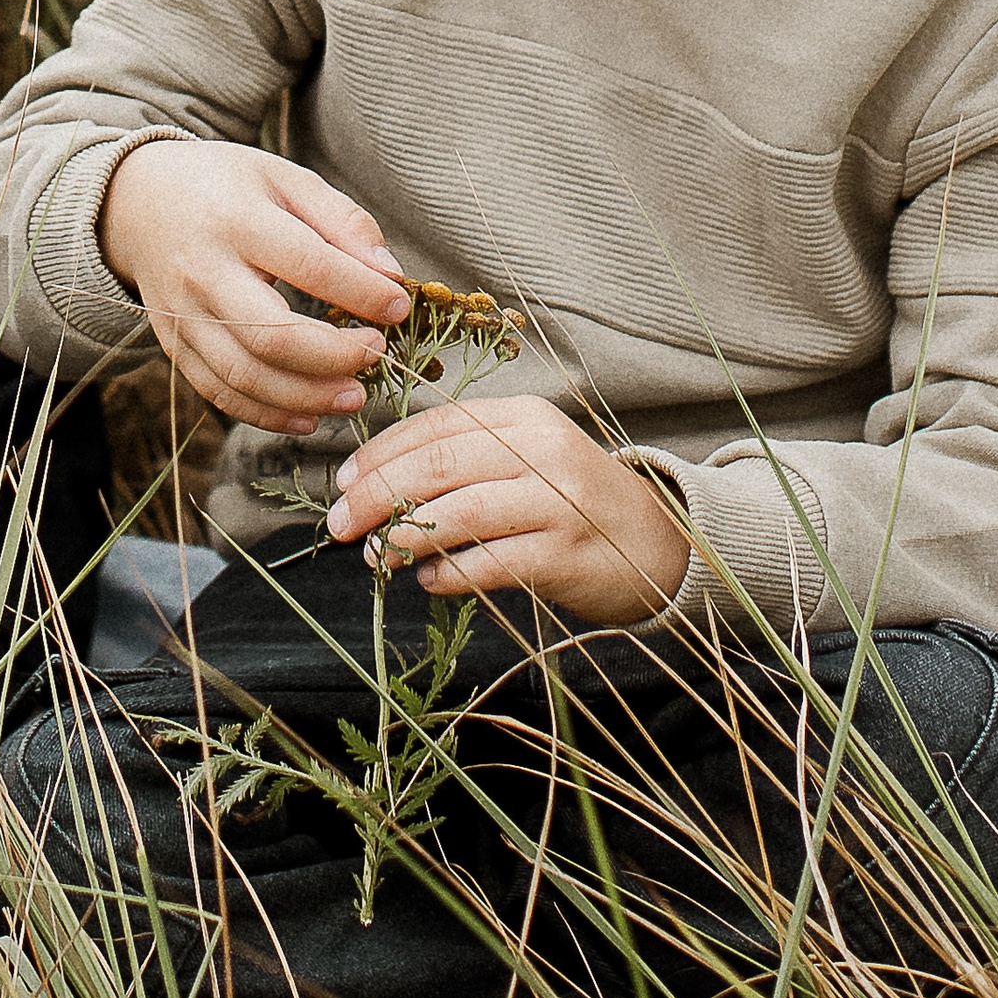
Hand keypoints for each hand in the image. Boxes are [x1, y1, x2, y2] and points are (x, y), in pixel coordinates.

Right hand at [96, 140, 411, 431]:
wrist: (138, 202)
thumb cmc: (226, 187)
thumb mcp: (285, 178)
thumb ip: (342, 220)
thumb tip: (390, 276)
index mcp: (235, 219)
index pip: (307, 264)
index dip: (360, 292)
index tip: (398, 306)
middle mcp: (202, 271)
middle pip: (271, 335)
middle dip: (335, 356)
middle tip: (378, 354)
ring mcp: (182, 314)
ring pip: (245, 376)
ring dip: (307, 397)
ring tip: (354, 394)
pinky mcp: (174, 344)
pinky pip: (220, 394)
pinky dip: (268, 415)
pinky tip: (309, 416)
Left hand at [326, 396, 686, 624]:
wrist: (658, 543)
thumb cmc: (573, 500)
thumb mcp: (527, 457)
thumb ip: (467, 457)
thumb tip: (374, 481)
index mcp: (524, 417)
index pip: (435, 425)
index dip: (380, 454)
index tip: (342, 481)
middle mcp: (541, 451)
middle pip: (438, 466)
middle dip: (376, 495)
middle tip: (340, 524)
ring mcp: (556, 503)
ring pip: (458, 513)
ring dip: (404, 537)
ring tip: (378, 557)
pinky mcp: (564, 555)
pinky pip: (487, 563)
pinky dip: (447, 573)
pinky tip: (429, 580)